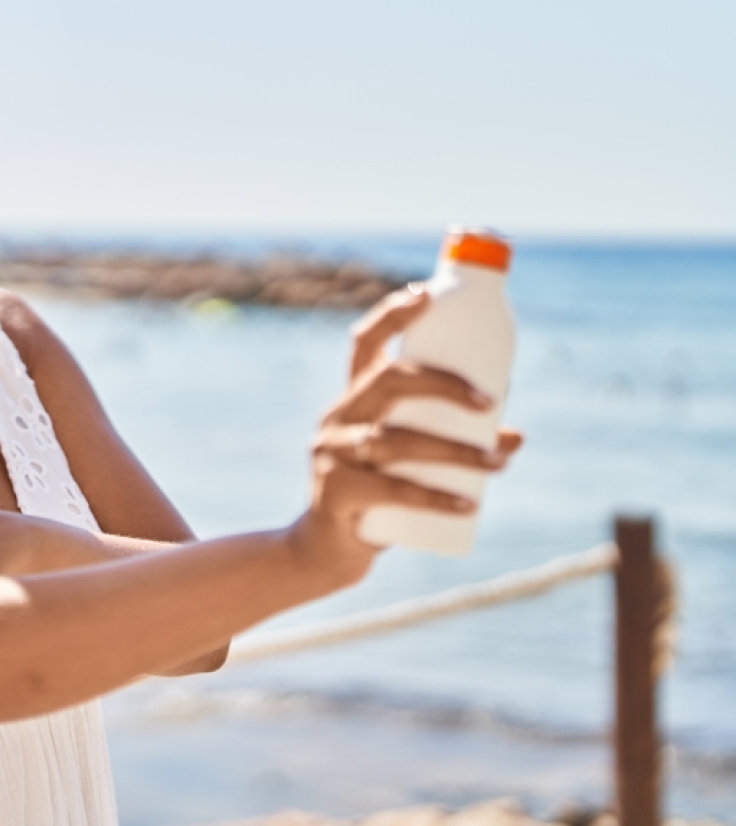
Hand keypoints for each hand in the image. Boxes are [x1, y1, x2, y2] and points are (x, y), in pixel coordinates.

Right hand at [288, 285, 523, 585]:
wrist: (326, 548)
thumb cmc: (376, 493)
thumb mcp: (407, 459)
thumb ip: (454, 441)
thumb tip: (516, 436)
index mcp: (351, 398)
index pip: (365, 343)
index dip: (393, 314)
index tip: (427, 294)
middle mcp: (336, 418)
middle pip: (387, 383)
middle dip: (443, 384)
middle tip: (490, 401)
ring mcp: (331, 455)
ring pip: (396, 442)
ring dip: (454, 451)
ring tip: (497, 462)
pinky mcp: (335, 494)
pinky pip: (392, 491)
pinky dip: (435, 498)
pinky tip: (469, 504)